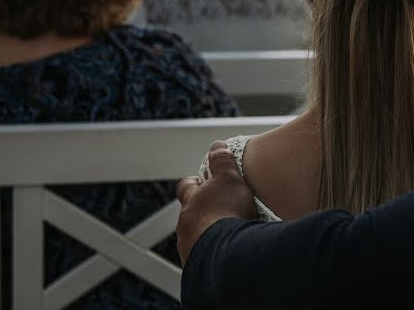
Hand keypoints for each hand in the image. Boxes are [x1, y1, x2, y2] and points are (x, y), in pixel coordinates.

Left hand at [176, 141, 255, 264]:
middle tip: (220, 211)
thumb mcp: (228, 178)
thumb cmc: (225, 213)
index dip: (193, 182)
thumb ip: (222, 161)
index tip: (202, 180)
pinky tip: (228, 254)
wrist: (226, 254)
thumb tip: (217, 145)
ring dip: (207, 236)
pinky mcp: (199, 268)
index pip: (185, 186)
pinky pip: (204, 259)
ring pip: (195, 238)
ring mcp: (189, 248)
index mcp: (190, 201)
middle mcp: (185, 225)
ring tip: (227, 237)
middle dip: (202, 212)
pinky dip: (213, 255)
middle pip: (189, 214)